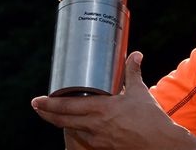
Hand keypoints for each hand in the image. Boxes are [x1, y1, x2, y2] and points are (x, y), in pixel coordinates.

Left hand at [32, 52, 195, 149]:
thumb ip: (133, 72)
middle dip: (46, 113)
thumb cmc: (150, 118)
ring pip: (71, 130)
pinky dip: (75, 130)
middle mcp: (95, 125)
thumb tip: (135, 54)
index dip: (49, 104)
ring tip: (52, 115)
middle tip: (36, 105)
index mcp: (101, 109)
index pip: (67, 107)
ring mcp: (98, 138)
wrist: (159, 143)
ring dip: (59, 122)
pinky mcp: (104, 146)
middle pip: (62, 120)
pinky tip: (76, 126)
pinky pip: (84, 137)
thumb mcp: (140, 92)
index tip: (37, 100)